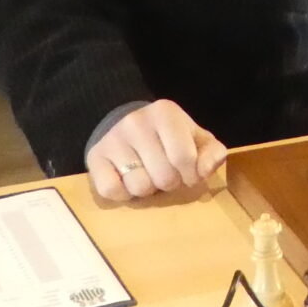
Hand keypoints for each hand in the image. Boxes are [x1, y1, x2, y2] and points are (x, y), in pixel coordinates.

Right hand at [87, 100, 227, 200]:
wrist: (128, 128)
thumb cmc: (170, 138)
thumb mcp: (197, 140)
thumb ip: (212, 153)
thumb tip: (205, 170)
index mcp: (165, 112)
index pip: (185, 158)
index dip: (191, 175)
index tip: (188, 173)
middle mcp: (135, 121)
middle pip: (163, 176)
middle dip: (170, 183)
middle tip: (166, 173)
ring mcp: (113, 139)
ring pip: (139, 187)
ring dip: (148, 189)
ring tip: (147, 174)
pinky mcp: (95, 157)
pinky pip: (112, 191)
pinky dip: (123, 194)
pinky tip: (127, 179)